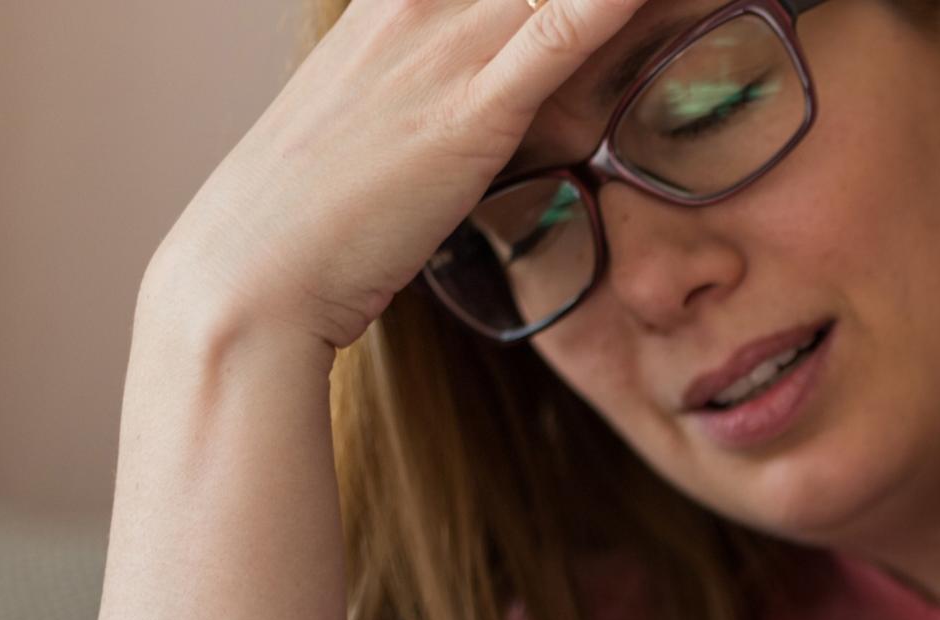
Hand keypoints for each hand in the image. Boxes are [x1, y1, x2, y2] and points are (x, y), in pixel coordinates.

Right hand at [144, 0, 650, 347]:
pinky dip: (608, 6)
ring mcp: (443, 49)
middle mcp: (416, 3)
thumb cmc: (318, 207)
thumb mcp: (378, 115)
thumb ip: (439, 83)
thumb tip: (498, 96)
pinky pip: (558, 34)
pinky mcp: (471, 111)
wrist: (253, 272)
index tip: (629, 6)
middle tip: (686, 0)